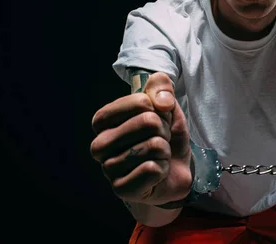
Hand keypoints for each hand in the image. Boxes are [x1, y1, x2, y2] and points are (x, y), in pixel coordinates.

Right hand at [90, 72, 191, 205]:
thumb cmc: (165, 137)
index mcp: (104, 120)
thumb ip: (161, 87)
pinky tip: (156, 173)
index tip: (158, 118)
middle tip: (160, 140)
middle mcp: (99, 144)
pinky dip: (162, 169)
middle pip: (148, 121)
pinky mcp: (120, 189)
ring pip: (153, 145)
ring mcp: (108, 168)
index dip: (159, 108)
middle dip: (164, 130)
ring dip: (164, 150)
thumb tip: (161, 101)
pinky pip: (152, 169)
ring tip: (158, 156)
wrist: (176, 171)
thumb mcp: (167, 106)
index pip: (140, 101)